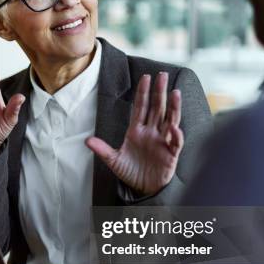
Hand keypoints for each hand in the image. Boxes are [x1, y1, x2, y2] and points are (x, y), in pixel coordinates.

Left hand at [86, 72, 183, 195]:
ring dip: (173, 107)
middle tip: (163, 75)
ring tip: (175, 93)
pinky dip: (176, 135)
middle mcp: (151, 132)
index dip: (143, 93)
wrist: (143, 188)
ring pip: (170, 120)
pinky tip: (175, 128)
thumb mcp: (114, 161)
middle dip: (160, 92)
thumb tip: (86, 141)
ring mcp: (162, 142)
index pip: (141, 107)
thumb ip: (102, 150)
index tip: (145, 77)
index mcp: (137, 131)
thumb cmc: (130, 172)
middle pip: (157, 108)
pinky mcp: (171, 154)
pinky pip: (175, 142)